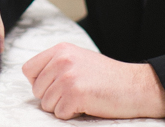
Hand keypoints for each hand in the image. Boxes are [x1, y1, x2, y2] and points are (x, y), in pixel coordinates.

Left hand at [21, 43, 164, 119]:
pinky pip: (60, 114)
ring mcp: (68, 77)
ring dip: (63, 107)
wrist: (135, 86)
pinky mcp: (75, 94)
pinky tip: (88, 105)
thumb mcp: (78, 59)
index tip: (56, 86)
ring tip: (83, 98)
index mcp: (60, 49)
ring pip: (46, 105)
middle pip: (37, 90)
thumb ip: (56, 64)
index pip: (28, 70)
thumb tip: (32, 79)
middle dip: (53, 97)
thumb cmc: (108, 77)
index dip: (39, 83)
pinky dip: (72, 115)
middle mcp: (62, 60)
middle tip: (76, 93)